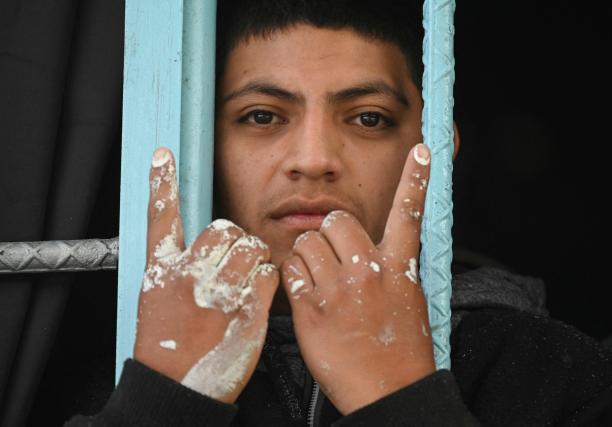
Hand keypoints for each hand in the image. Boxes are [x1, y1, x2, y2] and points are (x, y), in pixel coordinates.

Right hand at [134, 147, 277, 402]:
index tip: (163, 155)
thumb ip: (177, 271)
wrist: (178, 387)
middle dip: (233, 241)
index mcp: (162, 272)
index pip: (160, 218)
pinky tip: (255, 296)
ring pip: (250, 246)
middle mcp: (189, 276)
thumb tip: (195, 249)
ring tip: (244, 280)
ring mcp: (219, 291)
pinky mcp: (247, 308)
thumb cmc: (169, 347)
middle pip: (224, 229)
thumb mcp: (157, 302)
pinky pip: (268, 273)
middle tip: (232, 264)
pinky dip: (267, 280)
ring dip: (253, 258)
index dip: (162, 184)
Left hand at [281, 144, 434, 413]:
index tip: (422, 150)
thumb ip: (393, 268)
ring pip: (308, 241)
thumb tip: (376, 246)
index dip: (416, 179)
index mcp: (400, 268)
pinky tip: (310, 298)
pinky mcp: (311, 307)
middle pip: (337, 218)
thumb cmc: (400, 348)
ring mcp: (339, 289)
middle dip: (331, 232)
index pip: (410, 213)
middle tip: (335, 257)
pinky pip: (292, 270)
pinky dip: (295, 278)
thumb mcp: (409, 300)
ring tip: (322, 282)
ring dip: (310, 255)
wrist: (388, 393)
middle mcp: (370, 271)